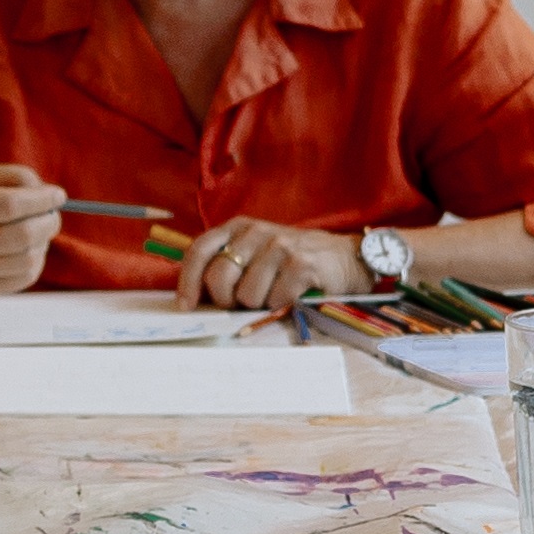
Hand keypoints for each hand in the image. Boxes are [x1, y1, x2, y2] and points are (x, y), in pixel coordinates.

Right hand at [0, 163, 62, 293]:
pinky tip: (27, 249)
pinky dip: (36, 261)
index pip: (10, 205)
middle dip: (49, 222)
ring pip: (28, 259)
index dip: (41, 200)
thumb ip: (13, 176)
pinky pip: (24, 277)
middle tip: (52, 215)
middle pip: (22, 235)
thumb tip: (45, 190)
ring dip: (43, 242)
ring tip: (37, 231)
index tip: (58, 195)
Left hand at [180, 217, 370, 311]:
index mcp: (240, 227)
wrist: (348, 257)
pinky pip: (275, 300)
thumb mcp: (258, 251)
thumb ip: (229, 264)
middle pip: (219, 277)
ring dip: (259, 304)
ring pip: (247, 295)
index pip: (200, 251)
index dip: (188, 281)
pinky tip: (294, 293)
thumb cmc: (296, 259)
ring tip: (276, 292)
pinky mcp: (301, 264)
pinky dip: (282, 305)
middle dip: (226, 300)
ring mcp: (280, 246)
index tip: (186, 305)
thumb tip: (195, 297)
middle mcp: (257, 232)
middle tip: (241, 304)